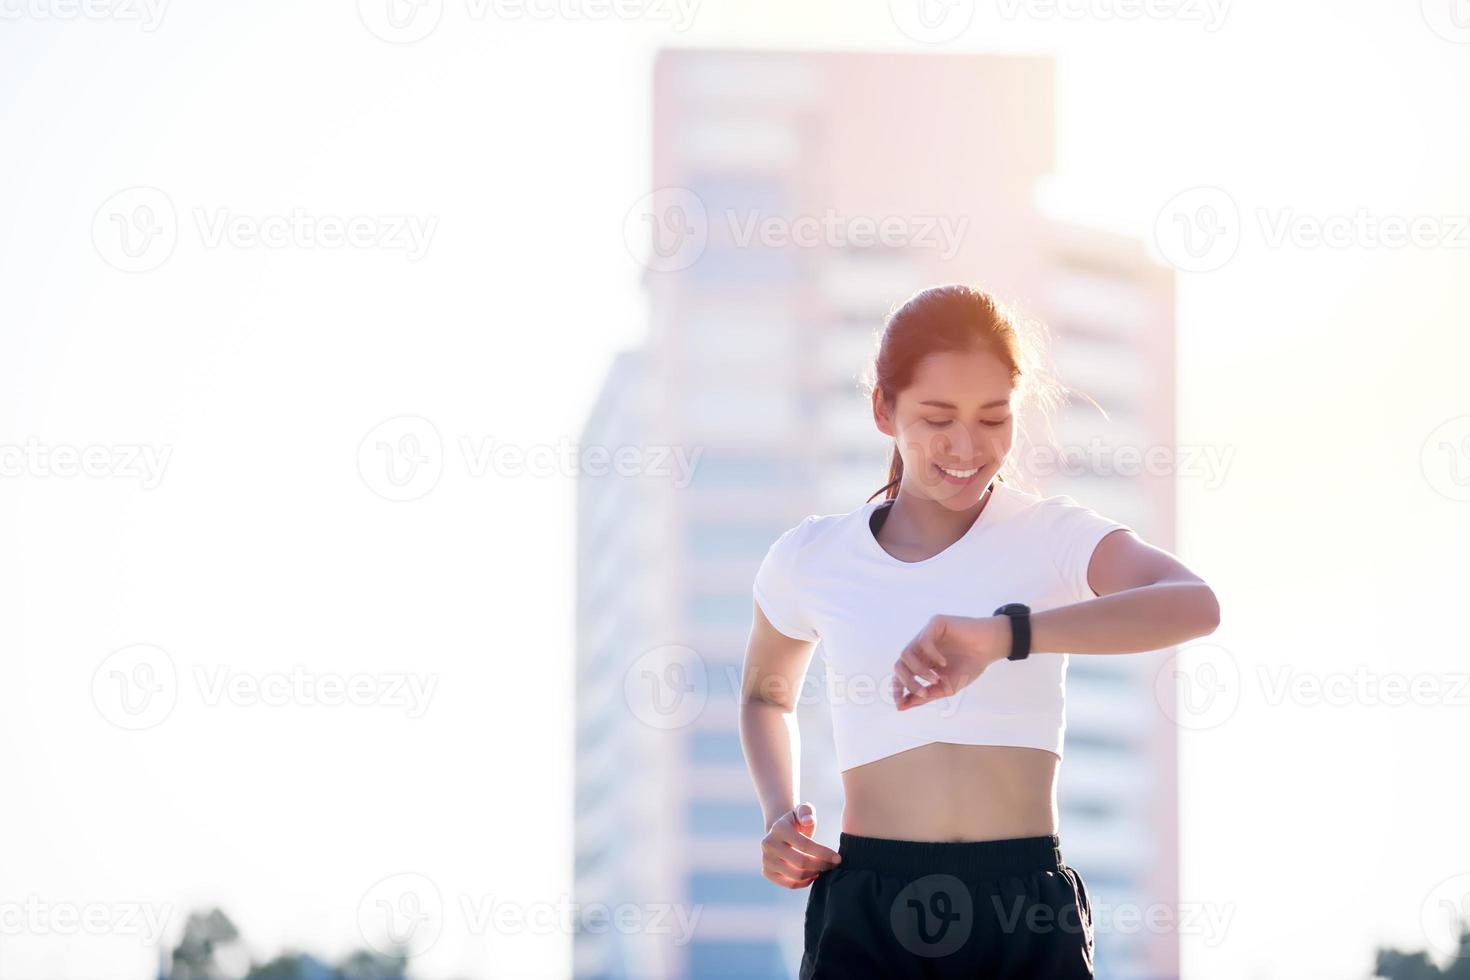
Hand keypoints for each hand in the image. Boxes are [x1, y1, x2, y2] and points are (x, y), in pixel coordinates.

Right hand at [760, 803, 841, 888]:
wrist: (779, 833)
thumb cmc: (797, 822)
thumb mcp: (803, 811)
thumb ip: (807, 812)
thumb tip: (808, 821)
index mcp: (778, 828)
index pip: (805, 845)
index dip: (824, 853)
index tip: (838, 858)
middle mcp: (768, 844)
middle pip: (801, 862)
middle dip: (821, 865)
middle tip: (832, 865)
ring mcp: (766, 860)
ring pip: (796, 875)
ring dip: (814, 874)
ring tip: (823, 868)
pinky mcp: (766, 872)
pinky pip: (790, 884)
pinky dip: (805, 882)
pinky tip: (814, 875)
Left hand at [891, 614, 1009, 710]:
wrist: (991, 648)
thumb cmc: (971, 665)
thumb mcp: (948, 686)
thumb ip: (927, 695)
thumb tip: (902, 706)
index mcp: (922, 662)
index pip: (901, 675)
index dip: (898, 690)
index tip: (900, 705)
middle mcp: (920, 649)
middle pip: (899, 666)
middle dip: (907, 683)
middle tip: (923, 693)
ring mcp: (925, 635)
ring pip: (905, 654)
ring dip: (918, 671)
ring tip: (935, 679)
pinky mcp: (934, 623)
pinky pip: (923, 641)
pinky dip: (931, 655)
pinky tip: (943, 663)